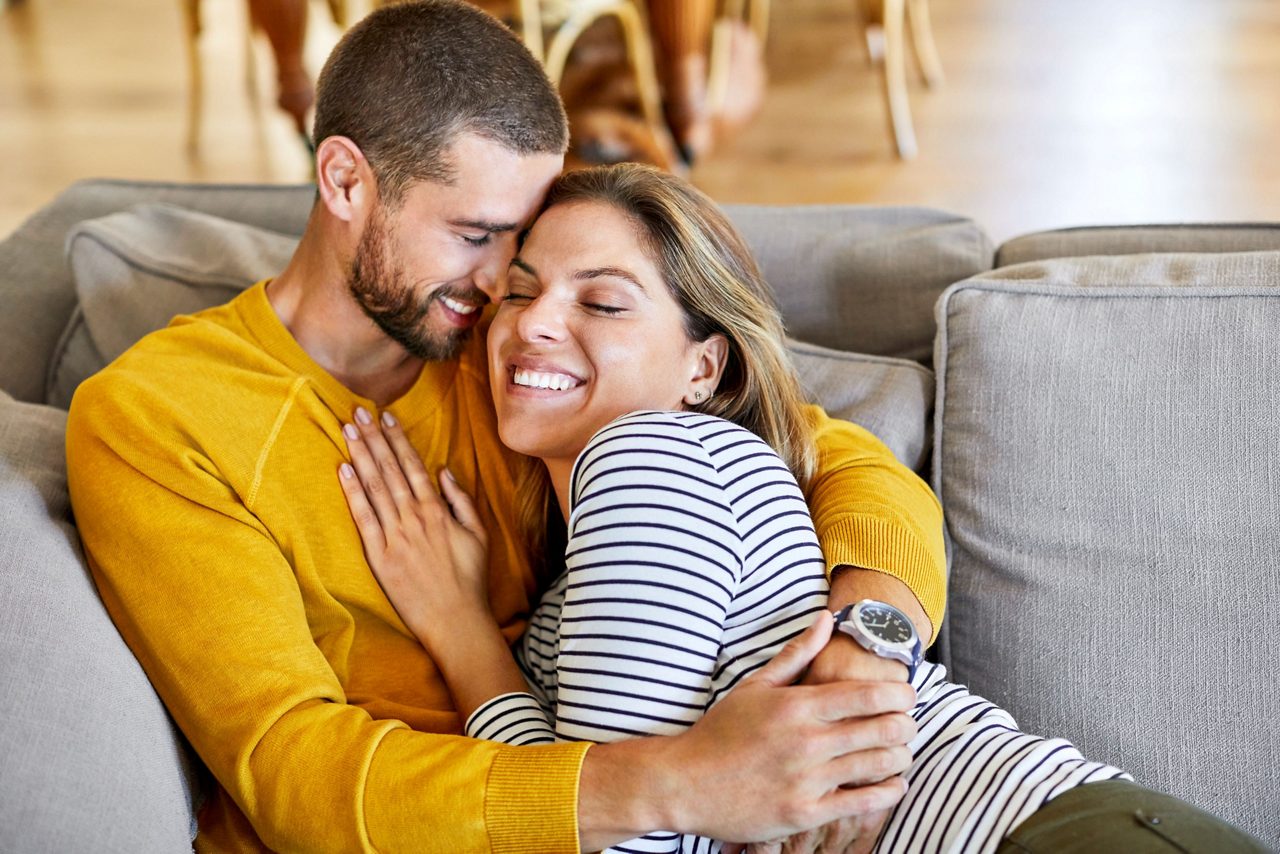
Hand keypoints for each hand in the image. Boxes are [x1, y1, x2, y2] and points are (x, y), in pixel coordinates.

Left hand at [337, 407, 489, 644]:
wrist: (456, 620)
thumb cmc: (470, 578)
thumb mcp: (478, 533)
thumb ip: (460, 500)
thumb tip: (443, 472)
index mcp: (437, 511)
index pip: (413, 466)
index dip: (398, 439)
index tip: (386, 417)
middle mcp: (414, 518)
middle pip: (389, 470)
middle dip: (374, 438)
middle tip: (357, 412)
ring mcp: (395, 536)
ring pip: (374, 487)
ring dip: (360, 456)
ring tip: (348, 430)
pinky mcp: (380, 557)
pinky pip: (363, 518)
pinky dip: (352, 493)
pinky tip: (343, 470)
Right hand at [660, 613, 914, 844]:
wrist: (685, 783)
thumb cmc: (720, 732)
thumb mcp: (755, 685)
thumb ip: (797, 653)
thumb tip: (827, 619)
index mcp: (797, 706)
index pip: (868, 695)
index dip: (900, 694)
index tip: (909, 694)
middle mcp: (807, 741)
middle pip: (883, 729)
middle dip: (906, 724)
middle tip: (908, 722)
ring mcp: (808, 779)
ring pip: (878, 765)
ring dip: (899, 757)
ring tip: (900, 751)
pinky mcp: (805, 813)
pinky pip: (862, 803)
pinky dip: (887, 792)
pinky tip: (894, 784)